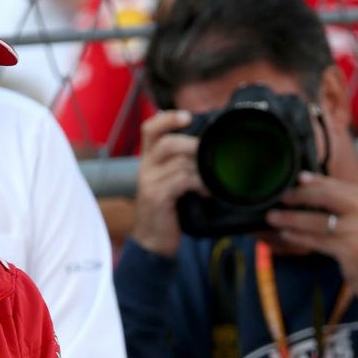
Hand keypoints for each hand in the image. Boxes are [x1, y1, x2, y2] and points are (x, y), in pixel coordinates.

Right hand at [130, 110, 203, 256]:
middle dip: (191, 145)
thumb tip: (208, 149)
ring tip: (212, 180)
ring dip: (200, 169)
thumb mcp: (171, 181)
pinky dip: (198, 184)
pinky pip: (180, 181)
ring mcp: (149, 182)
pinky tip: (206, 192)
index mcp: (149, 159)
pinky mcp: (156, 197)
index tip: (187, 116)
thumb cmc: (168, 209)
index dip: (168, 118)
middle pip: (165, 143)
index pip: (150, 129)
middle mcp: (146, 167)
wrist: (153, 240)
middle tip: (210, 154)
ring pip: (177, 162)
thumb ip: (182, 164)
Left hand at [266, 172, 357, 300]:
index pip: (339, 184)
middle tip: (280, 197)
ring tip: (273, 217)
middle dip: (299, 196)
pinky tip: (286, 235)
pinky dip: (298, 237)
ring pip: (317, 219)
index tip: (297, 179)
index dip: (315, 181)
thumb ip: (353, 206)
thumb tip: (318, 191)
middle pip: (326, 196)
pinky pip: (317, 240)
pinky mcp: (350, 248)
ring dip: (291, 218)